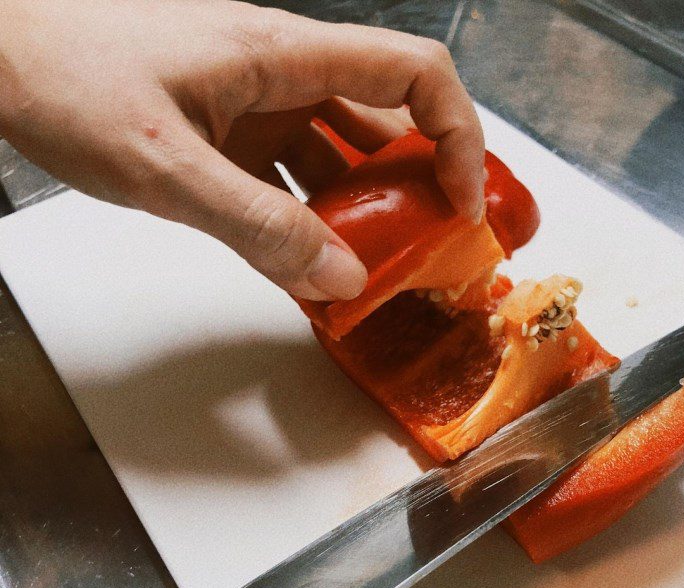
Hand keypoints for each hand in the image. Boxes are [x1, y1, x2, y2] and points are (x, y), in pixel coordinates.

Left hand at [0, 0, 484, 300]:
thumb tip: (341, 278)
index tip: (464, 200)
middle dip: (418, 188)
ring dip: (363, 215)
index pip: (414, 75)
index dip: (458, 135)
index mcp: (283, 56)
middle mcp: (282, 77)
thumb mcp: (167, 166)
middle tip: (430, 251)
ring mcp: (256, 109)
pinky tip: (309, 268)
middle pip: (386, 125)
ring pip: (340, 160)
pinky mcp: (230, 140)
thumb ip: (258, 226)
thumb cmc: (63, 76)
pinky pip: (292, 184)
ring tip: (375, 272)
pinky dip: (309, 225)